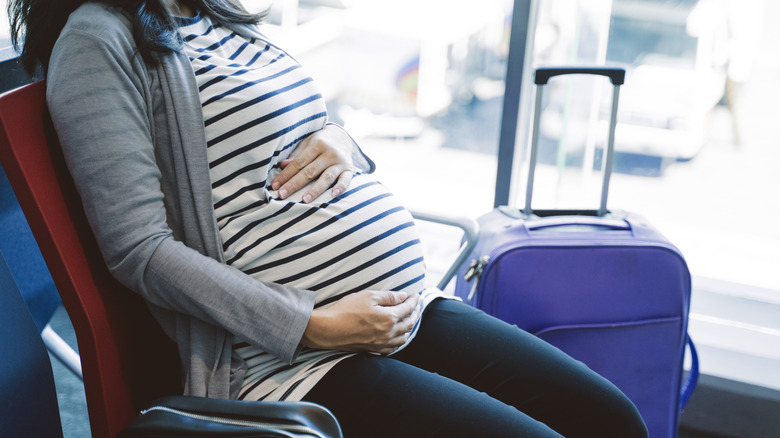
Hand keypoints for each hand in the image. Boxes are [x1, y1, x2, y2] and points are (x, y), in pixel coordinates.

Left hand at [270, 125, 354, 202]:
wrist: (342, 136)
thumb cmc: (320, 142)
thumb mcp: (307, 143)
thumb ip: (296, 155)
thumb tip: (281, 165)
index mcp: (317, 144)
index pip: (298, 163)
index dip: (286, 174)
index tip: (275, 185)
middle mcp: (330, 153)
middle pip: (310, 171)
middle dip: (295, 184)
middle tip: (282, 195)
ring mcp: (340, 162)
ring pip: (326, 177)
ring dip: (315, 189)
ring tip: (305, 200)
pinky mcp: (349, 169)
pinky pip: (346, 180)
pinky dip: (340, 187)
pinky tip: (333, 194)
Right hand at [302, 291, 420, 354]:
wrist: (328, 330)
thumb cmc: (346, 310)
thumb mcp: (367, 296)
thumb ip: (388, 296)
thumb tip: (403, 296)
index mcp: (389, 318)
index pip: (407, 308)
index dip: (413, 301)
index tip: (416, 295)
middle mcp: (388, 333)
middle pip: (409, 323)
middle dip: (415, 312)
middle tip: (417, 305)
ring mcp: (382, 343)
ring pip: (404, 337)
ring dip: (410, 326)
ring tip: (411, 318)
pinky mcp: (374, 349)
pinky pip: (394, 347)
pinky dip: (400, 340)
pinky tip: (399, 335)